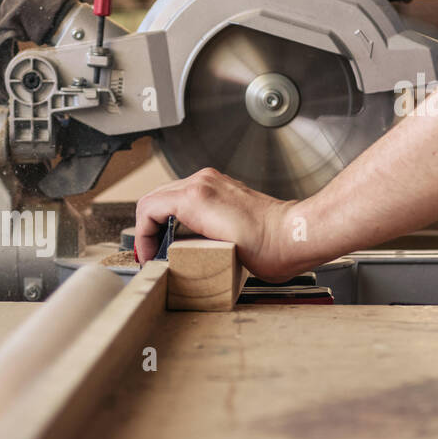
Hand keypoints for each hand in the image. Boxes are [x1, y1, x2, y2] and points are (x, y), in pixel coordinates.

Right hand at [134, 167, 300, 281]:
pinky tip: (183, 233)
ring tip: (164, 245)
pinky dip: (177, 212)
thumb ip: (183, 248)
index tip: (148, 256)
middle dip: (148, 227)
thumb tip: (169, 257)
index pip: (148, 209)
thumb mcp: (213, 253)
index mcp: (195, 197)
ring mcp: (213, 182)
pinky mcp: (223, 187)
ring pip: (169, 195)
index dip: (142, 237)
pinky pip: (187, 194)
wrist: (295, 236)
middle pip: (155, 199)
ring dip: (161, 219)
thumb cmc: (267, 249)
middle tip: (151, 253)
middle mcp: (202, 183)